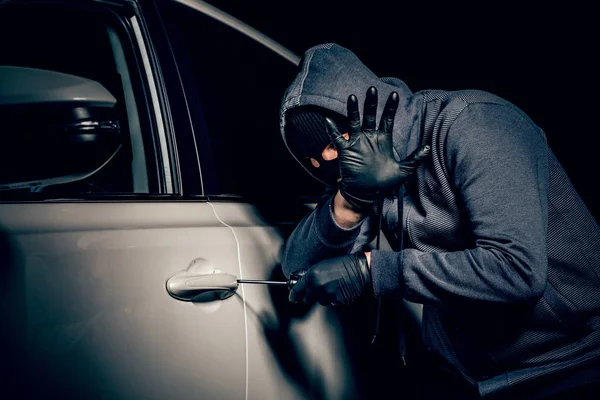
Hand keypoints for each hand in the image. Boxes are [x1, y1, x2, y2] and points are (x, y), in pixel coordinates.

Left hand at [289, 253, 370, 304]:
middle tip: (320, 288)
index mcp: (312, 276)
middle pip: (308, 298)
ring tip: (333, 286)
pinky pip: (331, 302)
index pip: (297, 290)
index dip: (294, 295)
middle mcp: (317, 287)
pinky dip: (334, 298)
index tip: (292, 298)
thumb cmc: (341, 264)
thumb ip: (311, 276)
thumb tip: (304, 284)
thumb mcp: (321, 265)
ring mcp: (327, 295)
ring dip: (324, 296)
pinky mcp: (336, 301)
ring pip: (320, 301)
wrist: (358, 269)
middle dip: (312, 295)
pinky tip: (339, 290)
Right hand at [325, 87, 429, 209]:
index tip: (394, 95)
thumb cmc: (384, 183)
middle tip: (372, 89)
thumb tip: (428, 148)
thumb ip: (415, 159)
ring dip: (353, 110)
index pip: (387, 119)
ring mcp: (357, 142)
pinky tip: (329, 121)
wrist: (366, 194)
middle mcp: (370, 137)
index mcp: (383, 140)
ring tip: (353, 98)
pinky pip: (337, 138)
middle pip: (370, 115)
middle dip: (371, 103)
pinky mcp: (346, 150)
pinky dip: (333, 130)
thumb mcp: (403, 171)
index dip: (390, 107)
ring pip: (354, 122)